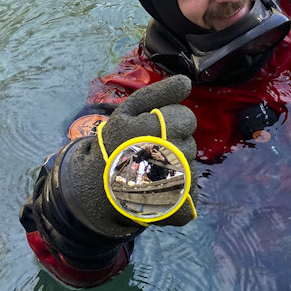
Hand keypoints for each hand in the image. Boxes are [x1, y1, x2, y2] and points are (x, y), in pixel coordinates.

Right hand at [57, 76, 196, 236]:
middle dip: (174, 145)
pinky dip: (181, 191)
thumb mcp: (128, 111)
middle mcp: (167, 157)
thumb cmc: (115, 144)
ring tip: (151, 172)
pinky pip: (192, 192)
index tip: (153, 131)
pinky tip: (160, 189)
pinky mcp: (180, 207)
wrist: (97, 186)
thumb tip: (186, 82)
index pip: (186, 118)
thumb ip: (158, 93)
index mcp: (153, 131)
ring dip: (176, 168)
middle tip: (150, 153)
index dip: (171, 123)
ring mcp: (175, 185)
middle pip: (190, 143)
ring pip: (191, 167)